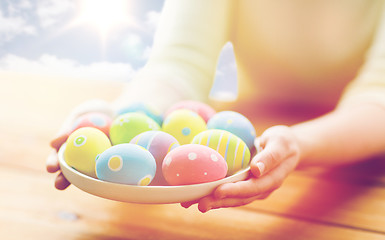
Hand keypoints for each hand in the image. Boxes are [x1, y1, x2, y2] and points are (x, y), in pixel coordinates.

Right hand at [45, 99, 113, 189]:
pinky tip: (108, 177)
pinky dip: (108, 173)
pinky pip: (110, 170)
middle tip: (59, 184)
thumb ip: (68, 128)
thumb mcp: (80, 115)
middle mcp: (81, 160)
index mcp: (69, 149)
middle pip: (70, 173)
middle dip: (63, 180)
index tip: (50, 167)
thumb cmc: (96, 112)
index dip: (53, 163)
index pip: (58, 158)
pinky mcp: (112, 164)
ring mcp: (97, 164)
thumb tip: (53, 143)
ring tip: (82, 185)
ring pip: (89, 176)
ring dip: (86, 182)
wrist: (121, 112)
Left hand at [181, 125, 300, 212]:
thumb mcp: (280, 143)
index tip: (218, 191)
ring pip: (233, 199)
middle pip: (240, 198)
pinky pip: (231, 192)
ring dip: (215, 202)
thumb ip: (270, 156)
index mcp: (272, 179)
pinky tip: (199, 194)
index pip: (252, 188)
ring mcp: (254, 189)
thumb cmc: (284, 142)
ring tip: (193, 203)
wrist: (289, 147)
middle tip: (200, 204)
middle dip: (220, 202)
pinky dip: (216, 195)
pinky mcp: (246, 185)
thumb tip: (255, 169)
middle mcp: (262, 188)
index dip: (235, 191)